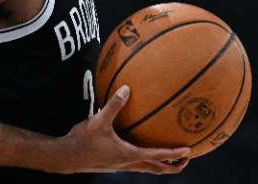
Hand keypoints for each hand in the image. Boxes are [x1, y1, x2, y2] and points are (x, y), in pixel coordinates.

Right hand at [53, 85, 189, 174]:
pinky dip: (148, 160)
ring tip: (172, 157)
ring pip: (148, 169)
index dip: (174, 154)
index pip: (157, 156)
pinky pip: (138, 164)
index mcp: (129, 155)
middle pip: (158, 169)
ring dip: (162, 165)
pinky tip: (143, 147)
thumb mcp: (99, 120)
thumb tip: (126, 88)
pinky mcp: (116, 164)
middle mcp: (129, 164)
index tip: (189, 150)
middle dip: (174, 165)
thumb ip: (114, 104)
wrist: (68, 157)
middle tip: (187, 158)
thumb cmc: (83, 140)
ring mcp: (122, 166)